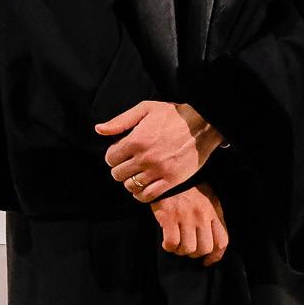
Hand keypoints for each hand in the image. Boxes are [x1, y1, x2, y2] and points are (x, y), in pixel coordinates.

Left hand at [96, 101, 224, 202]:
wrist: (204, 124)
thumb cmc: (175, 115)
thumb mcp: (146, 109)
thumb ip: (121, 120)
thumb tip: (99, 129)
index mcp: (136, 140)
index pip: (110, 158)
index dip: (114, 155)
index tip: (123, 153)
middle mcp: (145, 158)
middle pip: (117, 174)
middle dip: (121, 168)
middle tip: (131, 163)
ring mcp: (158, 170)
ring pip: (130, 186)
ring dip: (131, 181)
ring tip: (138, 173)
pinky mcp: (171, 180)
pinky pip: (146, 196)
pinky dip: (141, 194)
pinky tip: (144, 186)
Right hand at [150, 183, 228, 265]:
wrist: (169, 175)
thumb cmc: (189, 189)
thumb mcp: (208, 199)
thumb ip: (213, 218)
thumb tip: (213, 243)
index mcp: (214, 211)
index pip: (222, 240)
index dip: (216, 256)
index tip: (207, 261)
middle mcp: (202, 215)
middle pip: (205, 248)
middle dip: (195, 254)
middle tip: (187, 248)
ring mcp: (186, 216)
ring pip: (188, 248)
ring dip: (180, 251)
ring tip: (177, 243)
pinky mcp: (169, 217)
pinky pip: (171, 243)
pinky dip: (168, 246)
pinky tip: (166, 240)